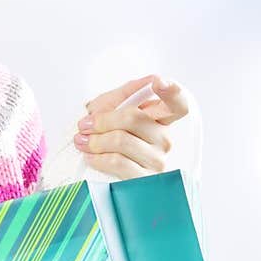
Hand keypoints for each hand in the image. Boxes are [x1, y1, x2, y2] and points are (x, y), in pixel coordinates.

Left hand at [73, 74, 189, 178]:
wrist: (91, 171)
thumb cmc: (105, 136)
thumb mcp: (110, 109)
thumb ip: (127, 93)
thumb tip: (151, 79)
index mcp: (160, 118)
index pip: (178, 104)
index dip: (172, 92)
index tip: (158, 81)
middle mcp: (164, 139)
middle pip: (133, 118)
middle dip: (102, 120)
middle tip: (84, 125)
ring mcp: (157, 161)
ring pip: (121, 140)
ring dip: (95, 140)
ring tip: (82, 141)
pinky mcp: (144, 181)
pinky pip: (118, 162)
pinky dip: (98, 157)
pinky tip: (90, 157)